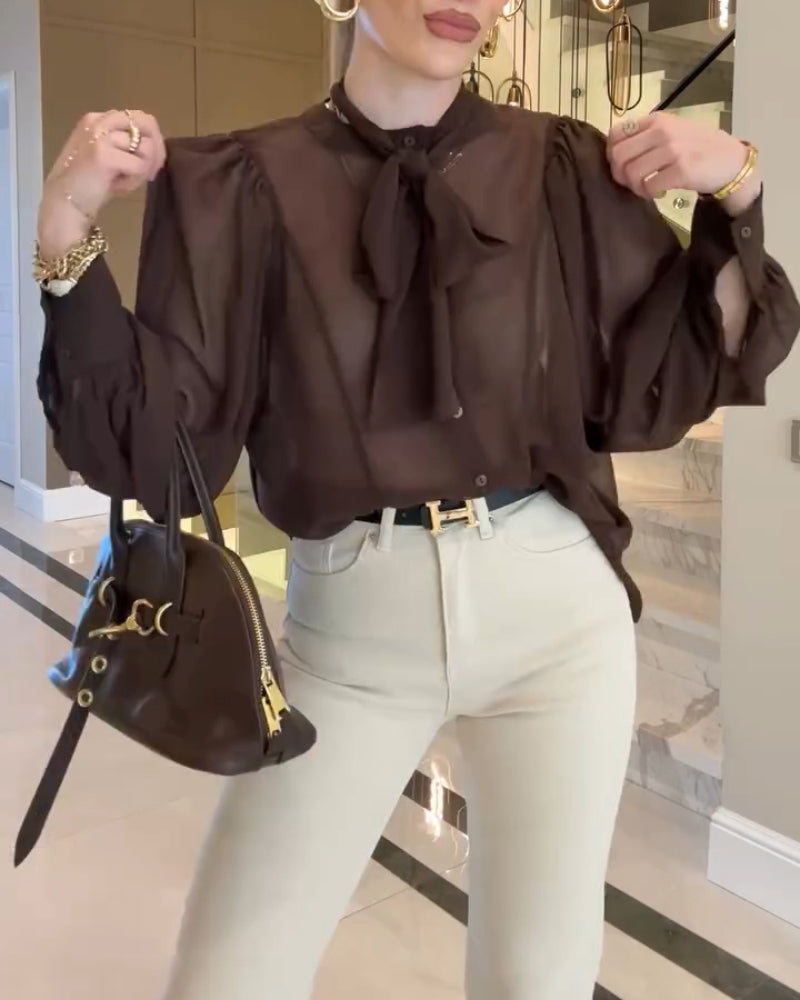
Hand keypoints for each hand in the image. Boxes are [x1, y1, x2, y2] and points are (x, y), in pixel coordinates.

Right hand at [38, 110, 166, 258]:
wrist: (64, 204)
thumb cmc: (89, 186)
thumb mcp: (111, 157)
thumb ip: (129, 146)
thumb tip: (157, 147)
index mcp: (99, 119)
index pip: (141, 119)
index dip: (153, 142)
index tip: (148, 166)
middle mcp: (99, 120)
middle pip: (147, 123)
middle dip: (156, 151)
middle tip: (147, 174)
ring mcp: (99, 135)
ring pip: (147, 147)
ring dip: (142, 170)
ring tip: (123, 182)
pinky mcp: (103, 153)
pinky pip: (140, 165)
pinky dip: (134, 181)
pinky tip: (118, 187)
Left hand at [606, 113, 757, 207]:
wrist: (731, 160)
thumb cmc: (697, 147)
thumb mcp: (672, 131)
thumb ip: (645, 136)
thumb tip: (614, 151)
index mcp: (656, 120)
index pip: (616, 134)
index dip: (611, 154)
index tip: (621, 166)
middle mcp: (662, 131)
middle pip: (618, 156)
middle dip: (619, 174)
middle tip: (631, 182)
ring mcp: (672, 150)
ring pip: (631, 173)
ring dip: (634, 187)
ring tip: (646, 188)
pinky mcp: (681, 170)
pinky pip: (649, 186)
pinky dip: (649, 194)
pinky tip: (658, 192)